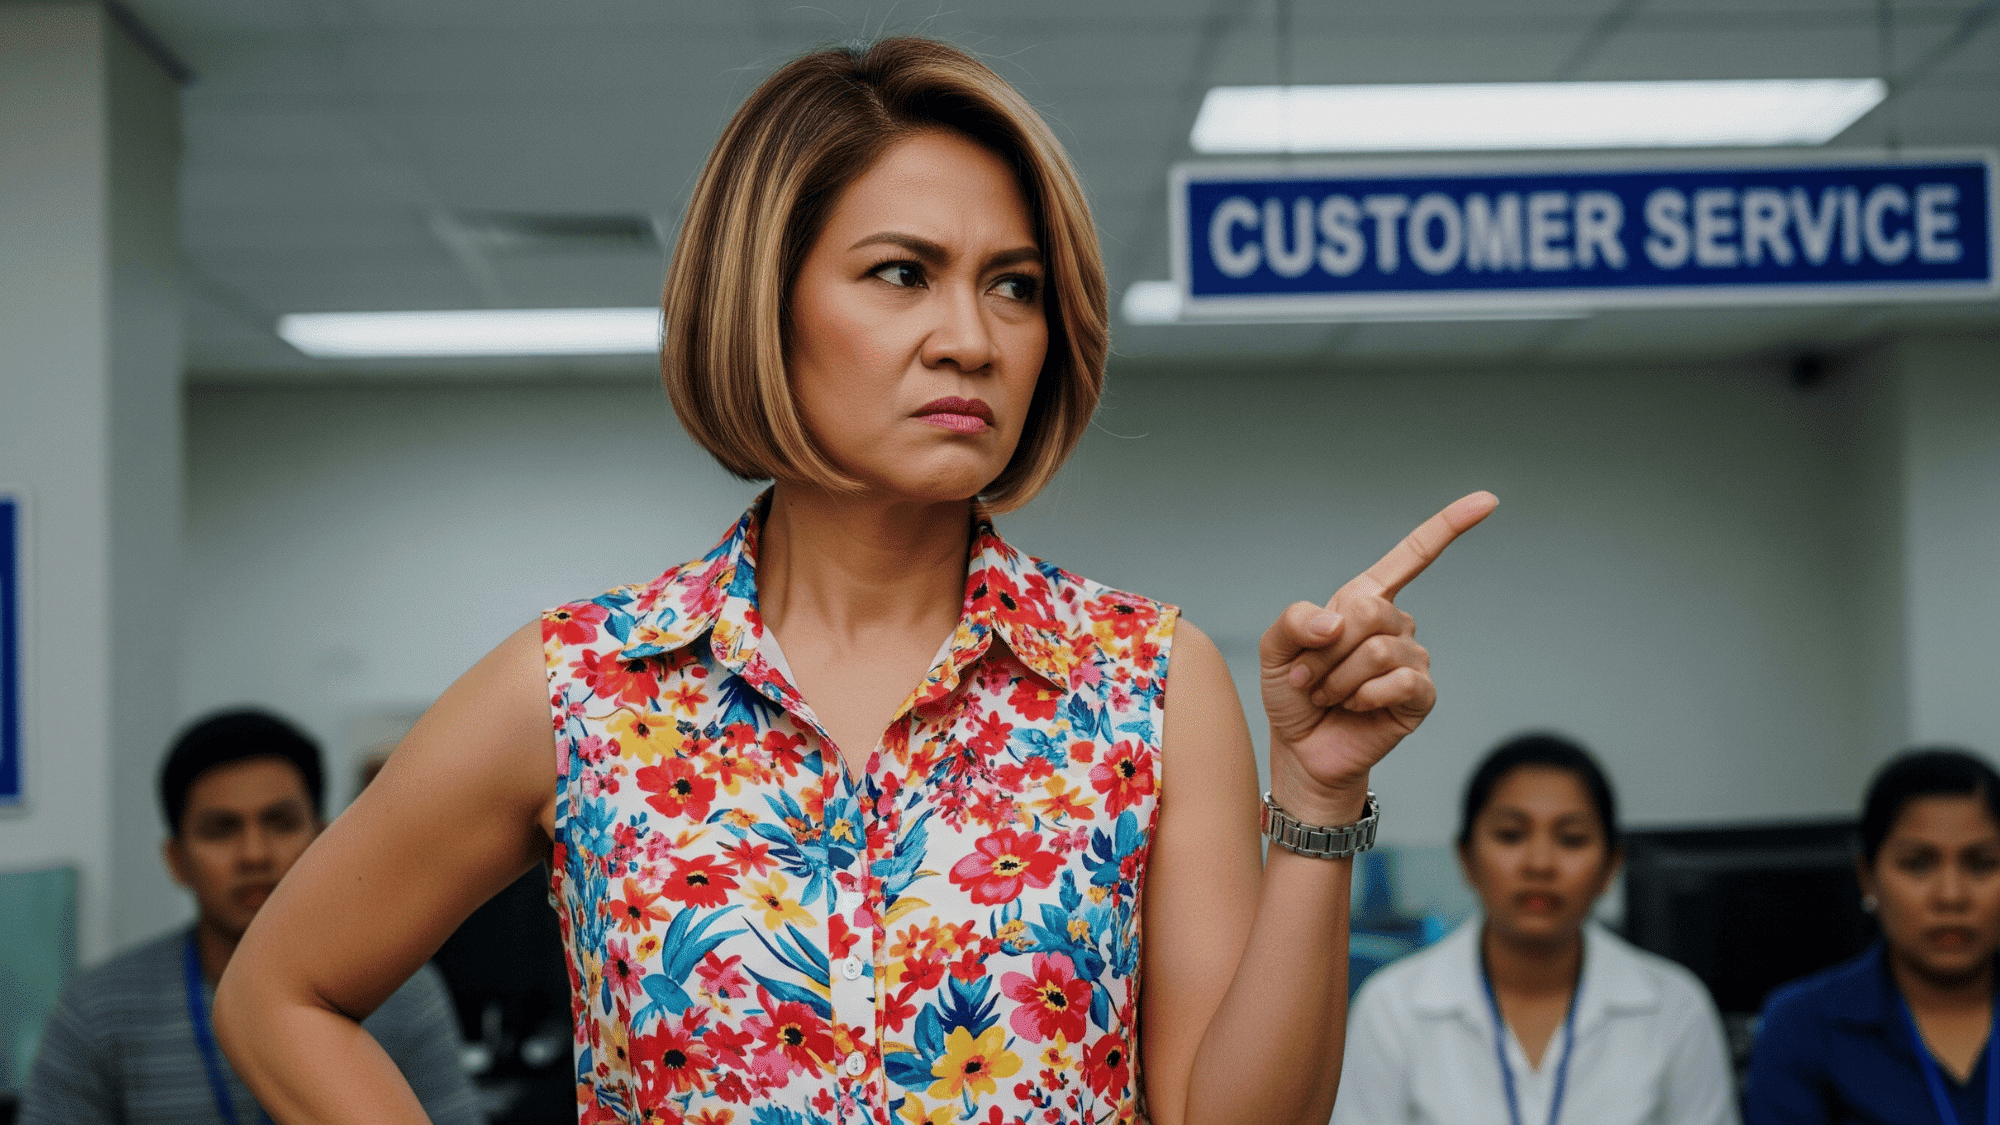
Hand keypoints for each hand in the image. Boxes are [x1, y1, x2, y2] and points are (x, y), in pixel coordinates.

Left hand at [1258, 492, 1497, 821]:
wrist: (1303, 751)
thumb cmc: (1294, 694)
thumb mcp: (1275, 649)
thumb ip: (1295, 620)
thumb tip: (1341, 620)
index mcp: (1365, 600)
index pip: (1413, 556)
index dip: (1449, 526)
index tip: (1489, 500)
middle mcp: (1397, 625)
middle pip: (1370, 611)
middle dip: (1326, 649)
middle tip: (1309, 676)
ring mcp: (1413, 659)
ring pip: (1377, 650)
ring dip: (1338, 679)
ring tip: (1328, 696)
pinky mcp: (1421, 695)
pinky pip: (1398, 681)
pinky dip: (1364, 696)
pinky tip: (1356, 708)